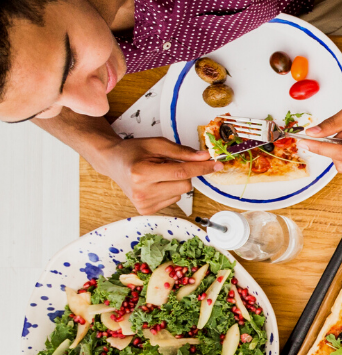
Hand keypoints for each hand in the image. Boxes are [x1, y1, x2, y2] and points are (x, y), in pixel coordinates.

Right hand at [95, 136, 220, 213]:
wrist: (112, 162)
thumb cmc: (132, 151)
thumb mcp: (156, 144)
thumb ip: (182, 152)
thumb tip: (204, 157)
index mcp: (142, 173)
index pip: (182, 172)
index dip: (202, 168)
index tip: (217, 165)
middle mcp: (141, 191)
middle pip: (185, 184)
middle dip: (185, 173)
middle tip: (168, 164)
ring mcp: (143, 203)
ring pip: (181, 193)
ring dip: (176, 182)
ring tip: (158, 173)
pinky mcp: (146, 210)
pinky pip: (173, 200)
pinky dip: (170, 190)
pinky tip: (156, 183)